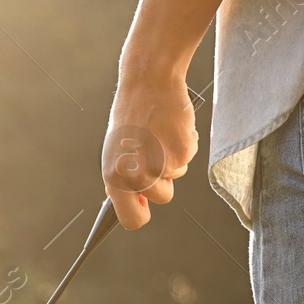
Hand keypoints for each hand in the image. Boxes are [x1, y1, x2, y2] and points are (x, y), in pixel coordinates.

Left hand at [101, 72, 197, 228]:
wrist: (148, 83)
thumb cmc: (131, 116)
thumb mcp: (116, 151)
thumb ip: (122, 179)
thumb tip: (133, 201)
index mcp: (115, 178)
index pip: (131, 220)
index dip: (141, 213)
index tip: (145, 204)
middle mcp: (137, 176)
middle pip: (162, 198)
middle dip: (163, 181)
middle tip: (154, 152)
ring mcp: (161, 166)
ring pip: (177, 176)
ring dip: (172, 159)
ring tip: (159, 134)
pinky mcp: (182, 152)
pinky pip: (188, 158)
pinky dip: (184, 145)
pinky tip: (171, 127)